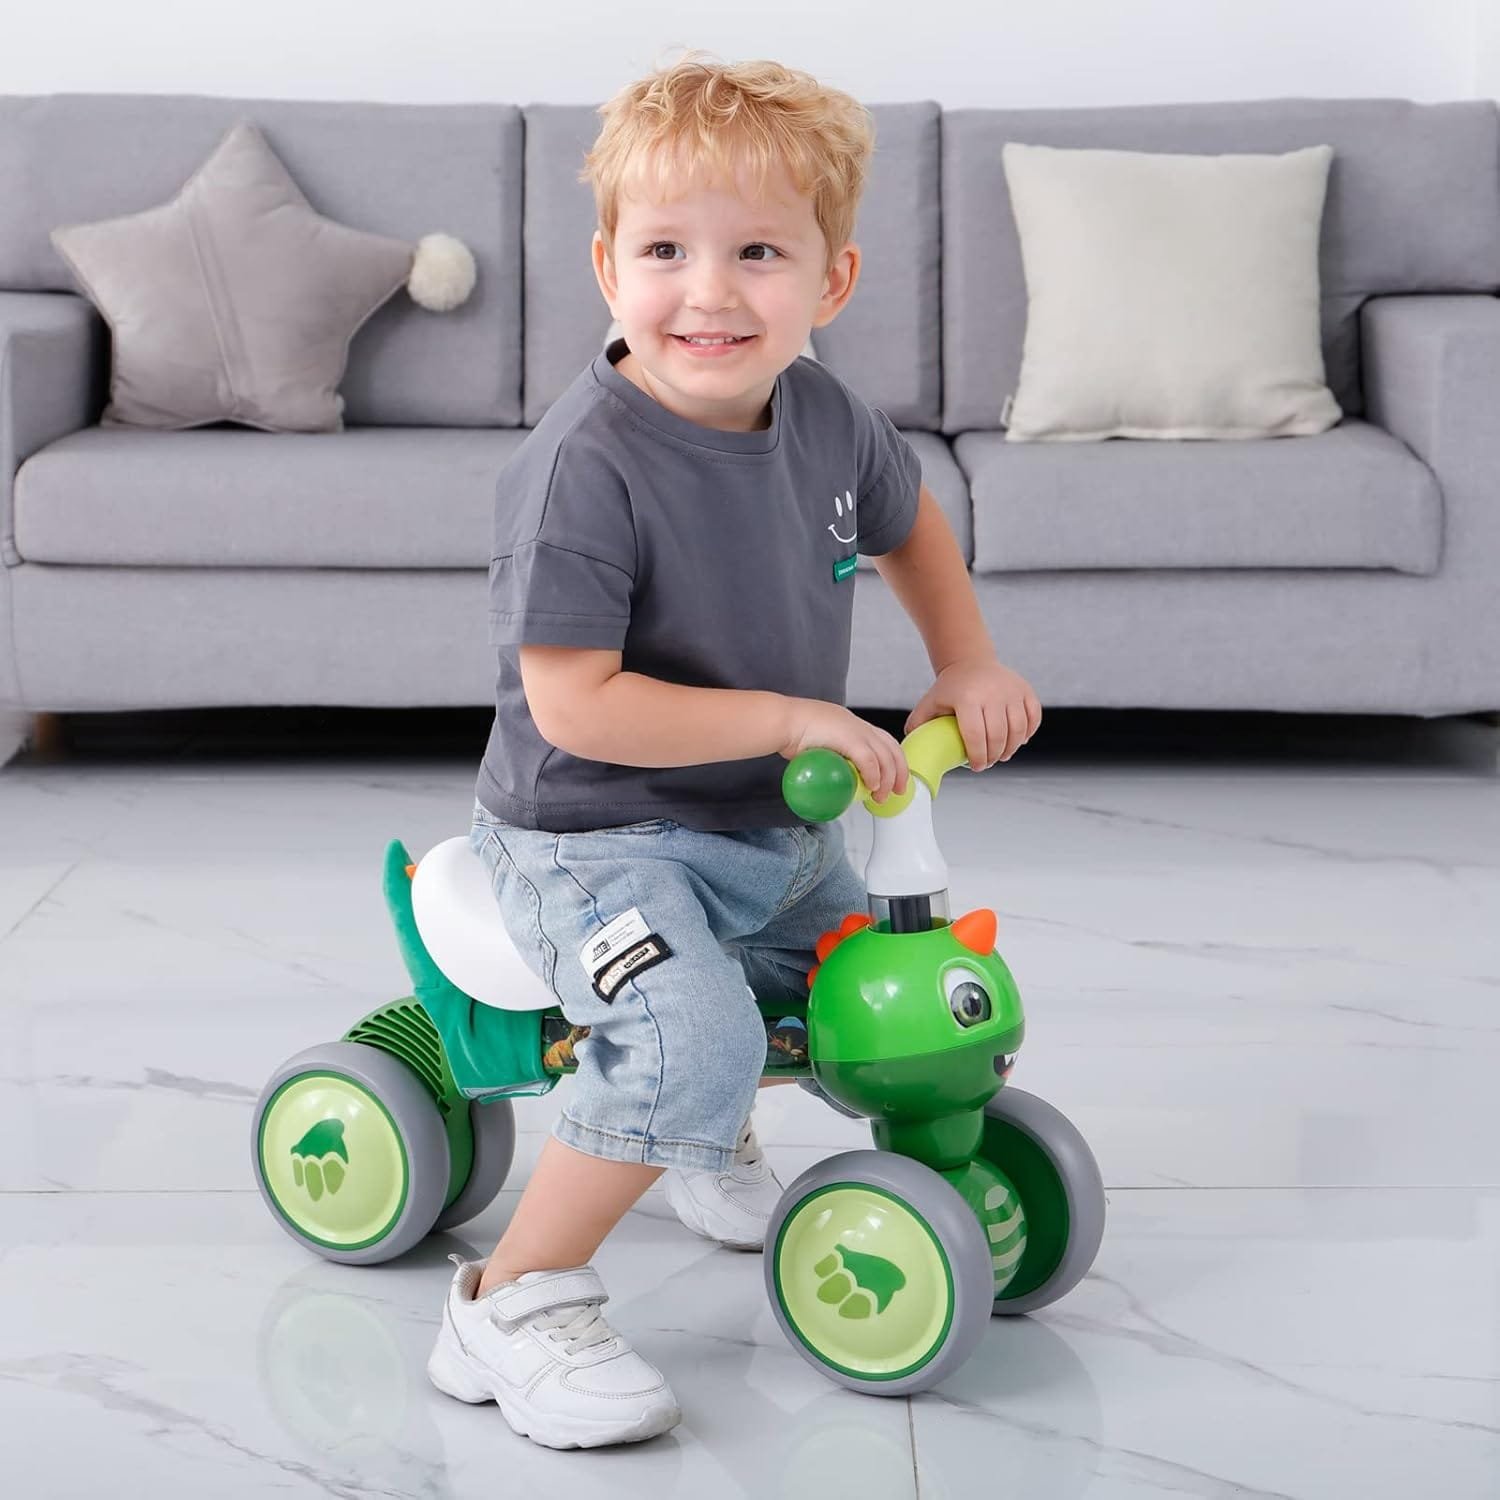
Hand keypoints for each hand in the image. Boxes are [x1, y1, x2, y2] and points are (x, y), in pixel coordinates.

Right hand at [778, 699, 909, 803]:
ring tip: (881, 795)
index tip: (895, 776)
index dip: (893, 759)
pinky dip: (875, 775)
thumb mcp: (817, 742)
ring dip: (887, 779)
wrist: (781, 721)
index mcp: (852, 724)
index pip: (883, 740)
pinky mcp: (849, 738)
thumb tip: (827, 775)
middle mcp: (858, 725)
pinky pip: (869, 760)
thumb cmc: (790, 731)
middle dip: (899, 772)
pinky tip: (873, 786)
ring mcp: (855, 730)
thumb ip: (827, 755)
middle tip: (897, 791)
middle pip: (891, 748)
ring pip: (884, 756)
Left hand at [905, 656, 1041, 769]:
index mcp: (967, 698)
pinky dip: (1027, 733)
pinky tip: (1017, 740)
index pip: (976, 736)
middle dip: (993, 756)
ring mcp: (1012, 691)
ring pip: (1018, 730)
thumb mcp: (931, 702)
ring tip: (1001, 755)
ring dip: (1011, 748)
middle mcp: (992, 693)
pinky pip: (1033, 718)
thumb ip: (918, 724)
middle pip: (998, 736)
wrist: (971, 661)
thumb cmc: (950, 688)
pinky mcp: (1026, 690)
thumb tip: (911, 750)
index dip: (977, 757)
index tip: (975, 767)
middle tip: (987, 763)